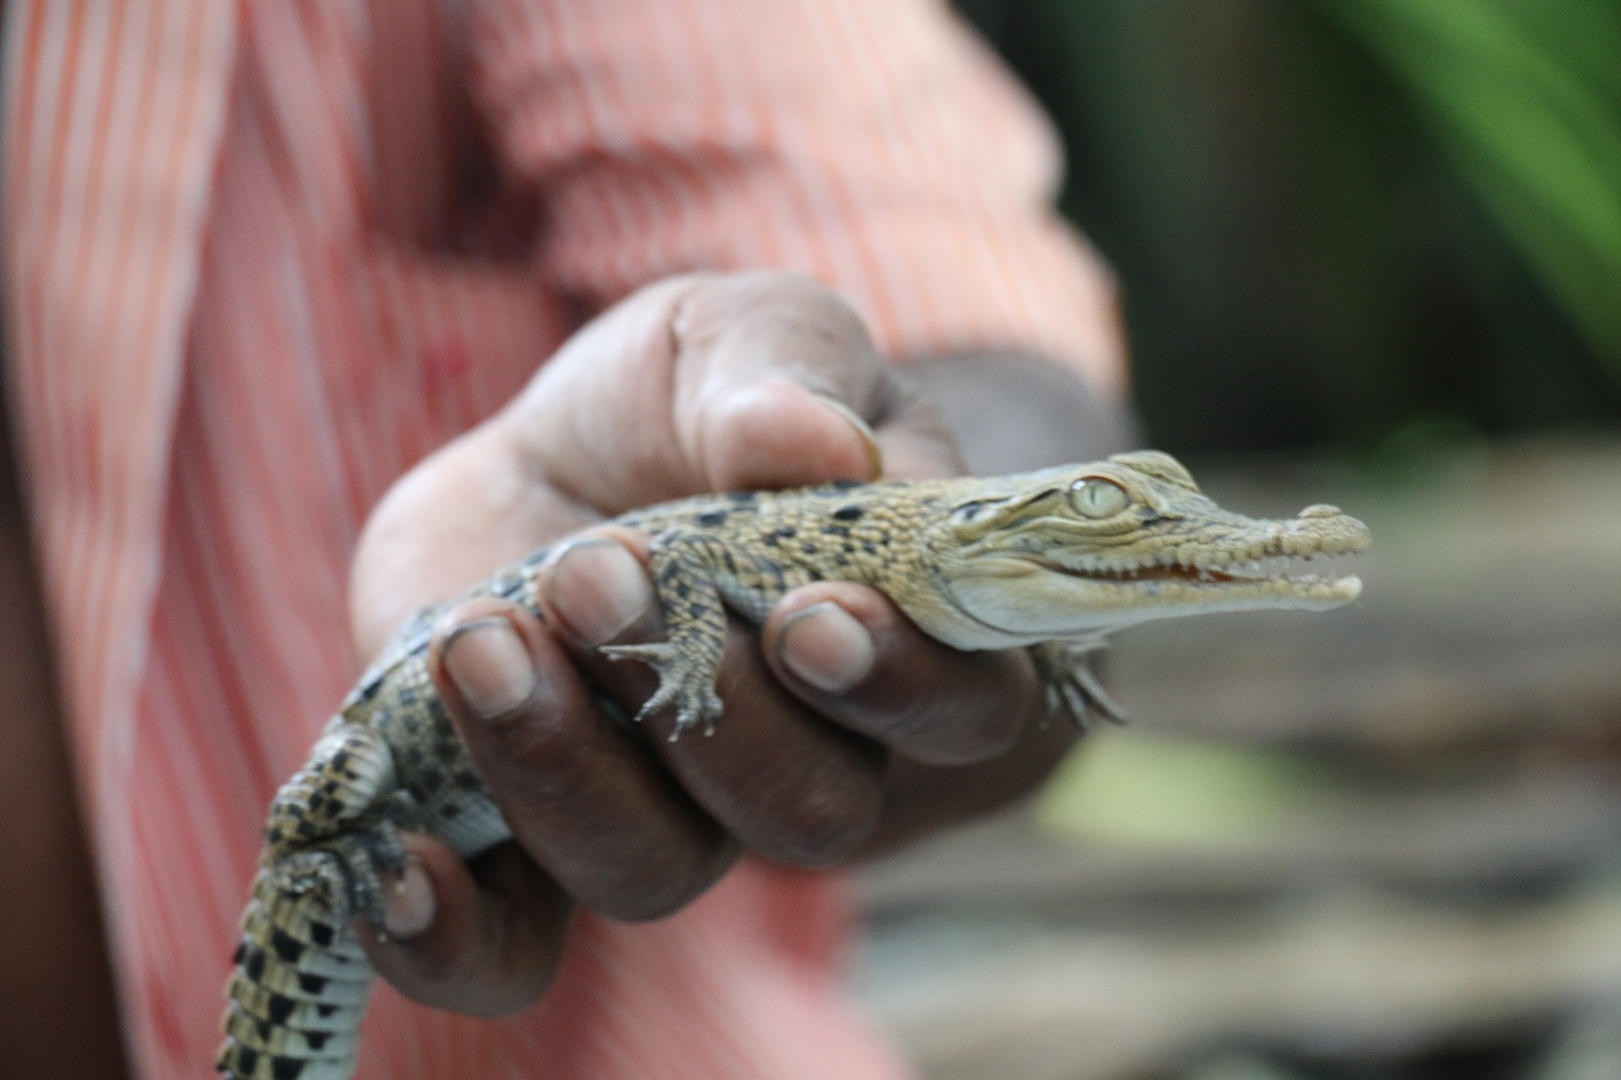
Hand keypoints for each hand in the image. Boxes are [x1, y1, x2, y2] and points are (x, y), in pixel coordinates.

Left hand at [348, 271, 1077, 1015]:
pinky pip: (510, 948)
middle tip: (605, 566)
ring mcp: (663, 811)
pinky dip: (456, 935)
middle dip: (707, 708)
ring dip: (565, 764)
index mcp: (894, 639)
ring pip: (652, 871)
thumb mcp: (744, 336)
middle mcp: (798, 757)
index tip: (810, 618)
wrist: (567, 451)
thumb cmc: (695, 398)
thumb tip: (811, 444)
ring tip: (484, 634)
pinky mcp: (528, 833)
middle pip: (806, 813)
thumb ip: (783, 376)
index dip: (901, 687)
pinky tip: (404, 863)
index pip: (959, 711)